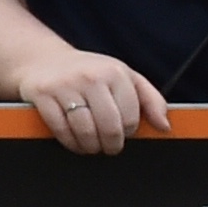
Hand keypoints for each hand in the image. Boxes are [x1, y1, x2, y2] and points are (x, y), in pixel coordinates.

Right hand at [16, 47, 167, 154]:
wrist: (43, 60)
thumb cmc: (90, 73)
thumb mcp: (124, 77)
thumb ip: (150, 99)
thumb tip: (164, 127)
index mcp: (115, 72)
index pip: (131, 117)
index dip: (129, 131)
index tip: (124, 132)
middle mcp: (90, 77)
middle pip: (109, 126)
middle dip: (112, 144)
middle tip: (110, 146)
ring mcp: (65, 85)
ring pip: (85, 131)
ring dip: (91, 146)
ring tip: (93, 146)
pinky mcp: (43, 95)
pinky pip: (60, 129)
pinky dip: (70, 143)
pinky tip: (75, 142)